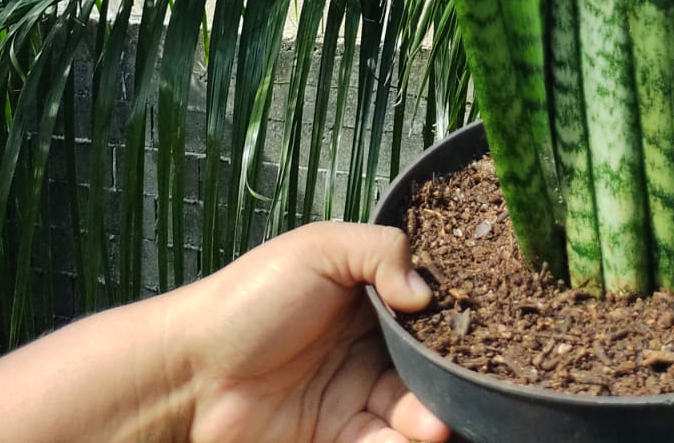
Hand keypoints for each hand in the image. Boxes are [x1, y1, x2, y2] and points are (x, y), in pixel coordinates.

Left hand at [175, 222, 450, 442]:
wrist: (190, 371)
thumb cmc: (252, 297)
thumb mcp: (318, 250)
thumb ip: (379, 252)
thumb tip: (426, 292)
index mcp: (371, 297)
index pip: (428, 309)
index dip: (453, 318)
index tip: (483, 324)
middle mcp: (371, 349)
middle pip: (429, 367)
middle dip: (450, 381)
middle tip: (467, 389)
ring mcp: (356, 398)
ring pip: (413, 412)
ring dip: (431, 420)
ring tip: (436, 425)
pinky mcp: (339, 441)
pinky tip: (413, 438)